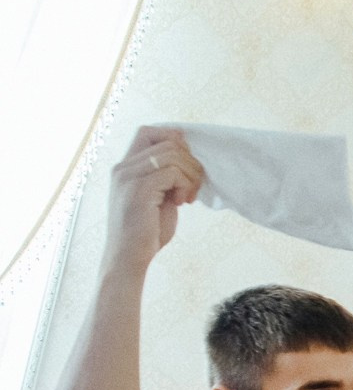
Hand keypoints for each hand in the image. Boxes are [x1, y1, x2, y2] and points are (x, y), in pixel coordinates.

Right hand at [106, 127, 202, 268]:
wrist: (129, 257)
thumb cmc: (146, 231)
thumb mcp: (158, 197)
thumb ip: (166, 176)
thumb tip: (188, 156)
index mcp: (125, 167)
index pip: (149, 132)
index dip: (174, 140)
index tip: (186, 166)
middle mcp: (123, 168)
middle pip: (168, 140)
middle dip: (191, 161)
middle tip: (192, 186)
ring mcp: (128, 177)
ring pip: (173, 154)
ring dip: (191, 175)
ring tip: (187, 196)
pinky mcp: (139, 190)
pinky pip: (173, 172)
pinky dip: (185, 185)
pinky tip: (181, 202)